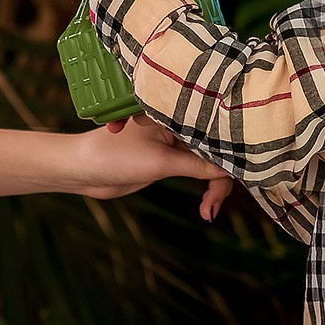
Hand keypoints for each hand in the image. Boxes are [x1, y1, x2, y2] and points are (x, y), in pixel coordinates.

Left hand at [70, 116, 233, 214]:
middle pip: (216, 149)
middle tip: (213, 204)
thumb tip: (232, 169)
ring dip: (214, 187)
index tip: (242, 175)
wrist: (82, 170)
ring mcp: (175, 142)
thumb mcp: (160, 162)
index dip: (232, 151)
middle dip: (222, 178)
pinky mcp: (170, 159)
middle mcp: (179, 124)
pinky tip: (206, 207)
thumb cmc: (115, 156)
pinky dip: (205, 188)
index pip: (215, 130)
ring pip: (209, 163)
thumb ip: (197, 165)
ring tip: (208, 211)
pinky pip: (198, 171)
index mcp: (175, 113)